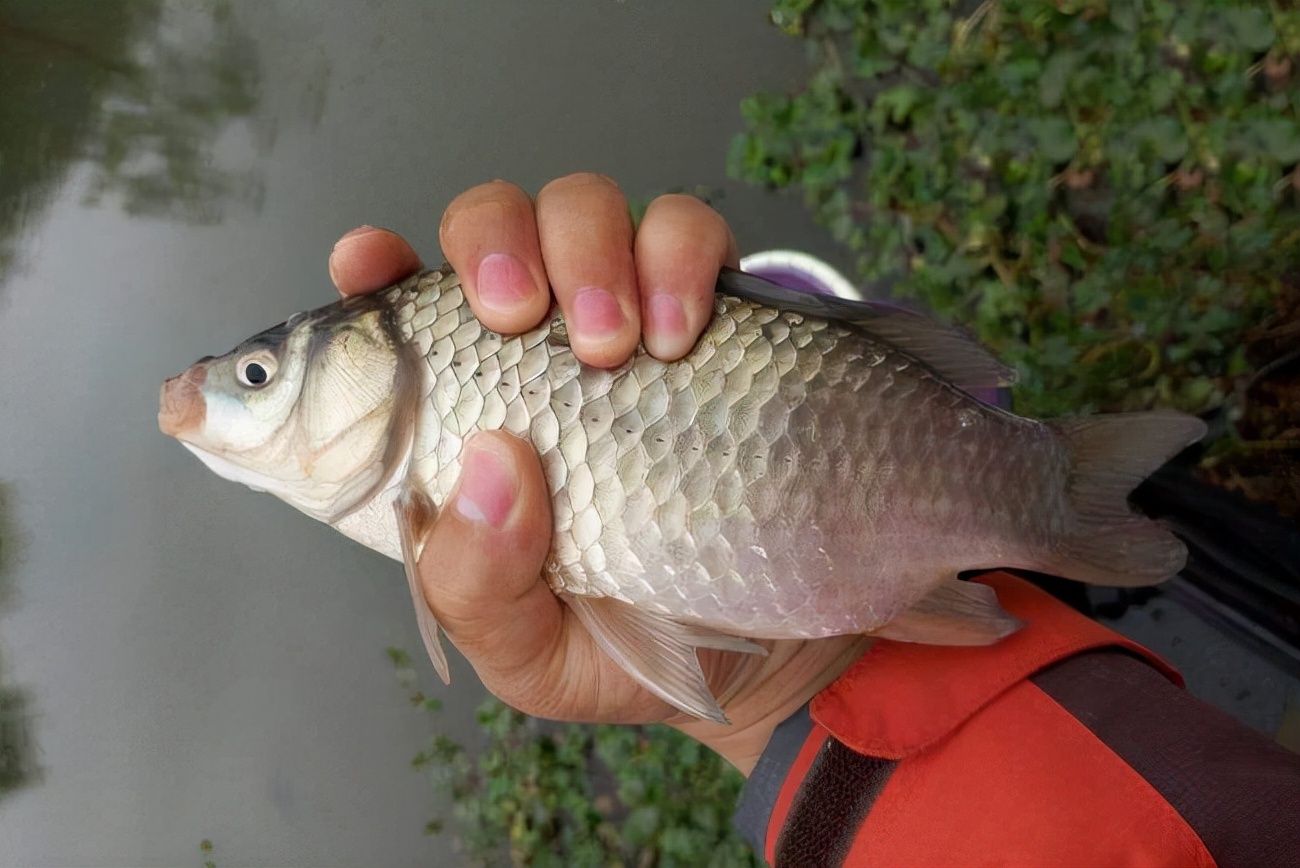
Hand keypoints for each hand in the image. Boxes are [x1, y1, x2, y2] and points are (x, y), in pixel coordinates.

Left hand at [327, 173, 867, 773]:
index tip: (368, 263)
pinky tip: (681, 333)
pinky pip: (688, 229)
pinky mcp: (709, 307)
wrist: (768, 647)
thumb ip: (476, 583)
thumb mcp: (528, 650)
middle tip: (516, 317)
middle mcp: (531, 348)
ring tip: (613, 346)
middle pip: (488, 223)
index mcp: (460, 418)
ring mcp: (622, 314)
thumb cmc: (622, 639)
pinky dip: (679, 257)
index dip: (369, 270)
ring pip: (583, 204)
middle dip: (494, 243)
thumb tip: (491, 465)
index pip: (391, 315)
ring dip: (587, 251)